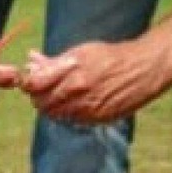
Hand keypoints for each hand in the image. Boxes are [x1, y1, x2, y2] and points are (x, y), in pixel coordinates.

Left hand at [19, 39, 170, 121]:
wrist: (143, 70)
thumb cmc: (110, 57)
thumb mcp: (81, 52)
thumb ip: (54, 61)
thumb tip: (31, 60)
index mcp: (72, 77)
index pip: (34, 86)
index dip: (28, 83)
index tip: (30, 80)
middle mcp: (80, 97)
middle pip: (43, 104)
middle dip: (39, 96)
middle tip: (44, 89)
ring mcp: (89, 111)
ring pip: (56, 115)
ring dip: (53, 106)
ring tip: (61, 94)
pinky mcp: (99, 120)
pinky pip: (73, 120)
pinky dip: (69, 112)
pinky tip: (77, 101)